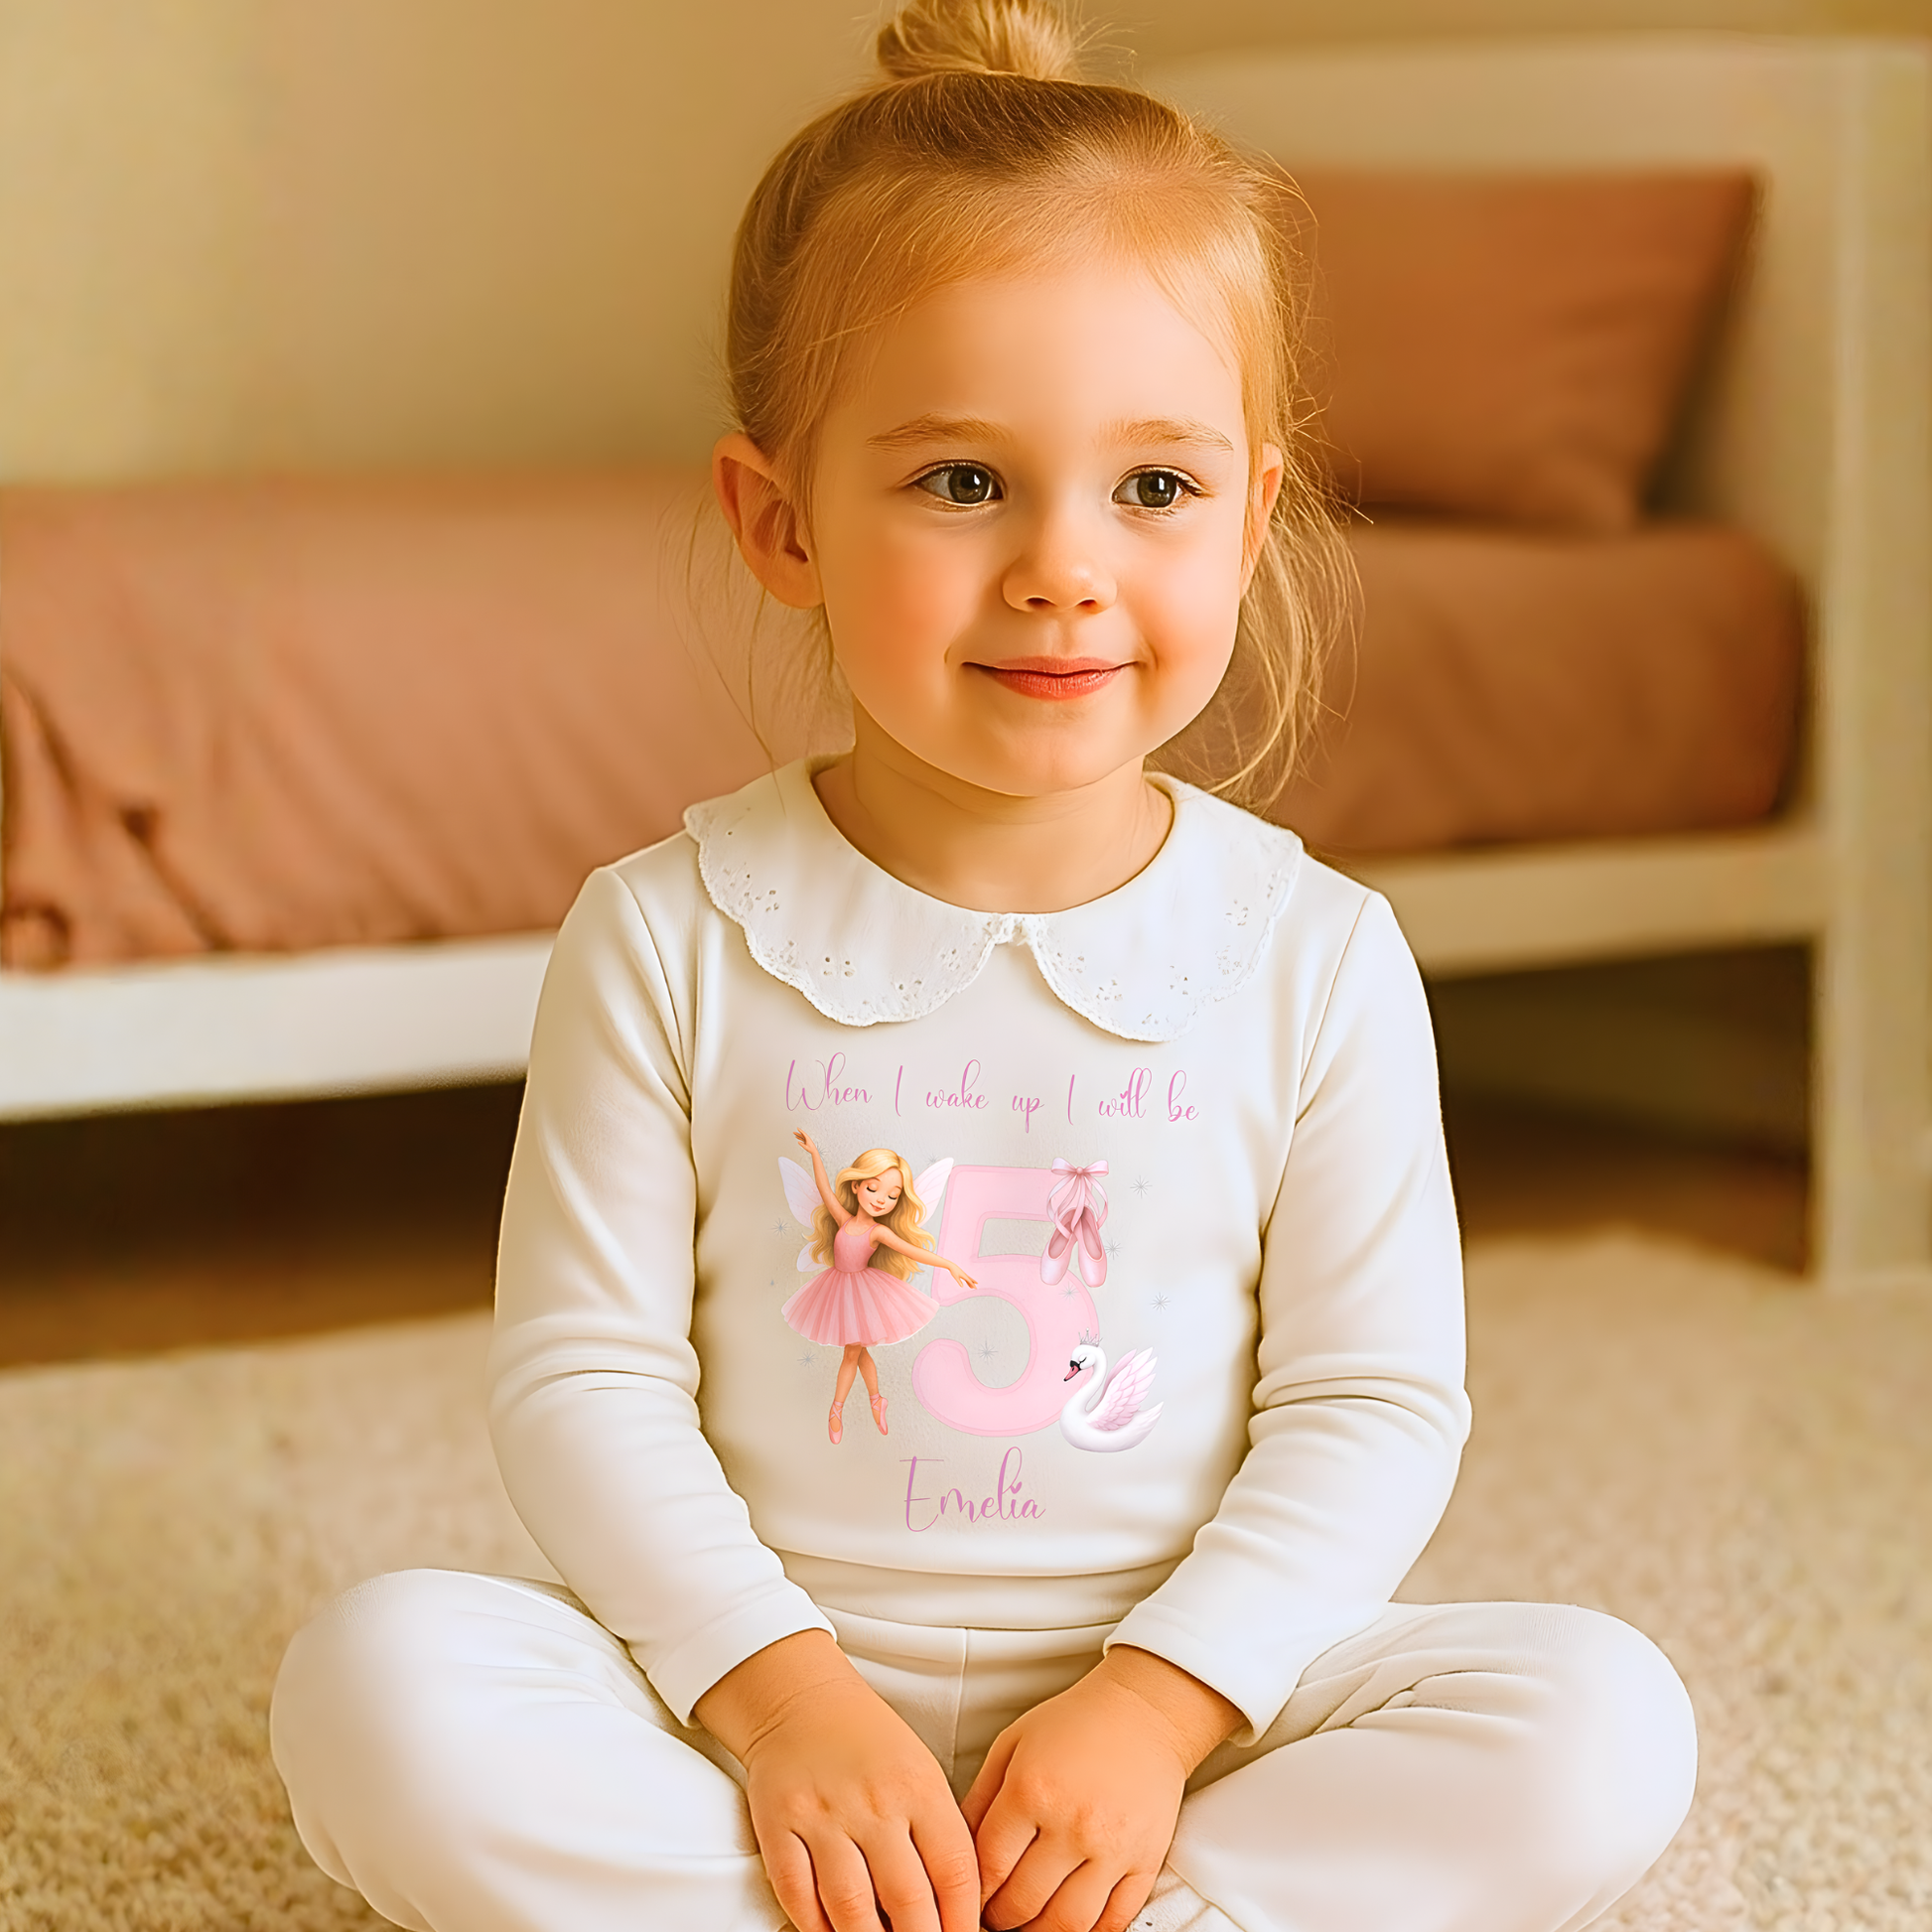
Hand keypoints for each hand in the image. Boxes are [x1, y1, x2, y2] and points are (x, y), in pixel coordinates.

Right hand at [695, 1632, 978, 1931]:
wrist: (802, 1699)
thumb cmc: (869, 1741)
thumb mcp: (921, 1772)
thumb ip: (939, 1835)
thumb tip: (953, 1909)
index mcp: (919, 1787)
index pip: (954, 1872)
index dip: (963, 1922)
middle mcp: (874, 1802)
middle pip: (907, 1900)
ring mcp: (823, 1815)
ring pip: (851, 1909)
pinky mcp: (779, 1825)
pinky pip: (798, 1896)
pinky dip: (816, 1927)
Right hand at [795, 1129, 819, 1154]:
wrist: (814, 1151)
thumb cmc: (811, 1149)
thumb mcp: (805, 1147)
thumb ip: (802, 1144)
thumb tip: (798, 1142)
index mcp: (808, 1138)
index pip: (803, 1133)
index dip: (800, 1130)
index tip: (797, 1128)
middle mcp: (807, 1138)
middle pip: (801, 1135)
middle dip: (797, 1133)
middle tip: (794, 1132)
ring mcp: (806, 1140)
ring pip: (801, 1137)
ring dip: (798, 1135)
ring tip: (794, 1134)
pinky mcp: (806, 1141)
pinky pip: (802, 1139)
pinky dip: (799, 1138)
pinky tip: (797, 1137)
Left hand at [943, 1258, 979, 1288]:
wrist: (952, 1266)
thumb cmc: (954, 1271)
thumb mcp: (956, 1277)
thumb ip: (959, 1282)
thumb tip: (962, 1286)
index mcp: (964, 1276)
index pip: (969, 1281)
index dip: (973, 1285)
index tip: (975, 1288)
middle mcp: (965, 1275)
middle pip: (970, 1280)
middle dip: (973, 1283)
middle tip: (976, 1287)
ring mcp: (964, 1275)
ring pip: (968, 1279)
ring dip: (970, 1283)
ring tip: (971, 1287)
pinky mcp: (962, 1274)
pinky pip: (966, 1278)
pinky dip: (967, 1281)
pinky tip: (967, 1283)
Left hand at [961, 1648, 1241, 1931]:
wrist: (1143, 1712)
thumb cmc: (1075, 1723)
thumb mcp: (1012, 1745)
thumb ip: (980, 1798)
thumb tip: (956, 1850)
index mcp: (1032, 1791)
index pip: (990, 1867)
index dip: (973, 1893)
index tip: (969, 1899)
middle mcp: (1073, 1823)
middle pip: (1023, 1903)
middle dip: (1000, 1918)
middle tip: (994, 1915)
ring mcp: (1113, 1847)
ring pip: (1067, 1923)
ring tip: (1027, 1924)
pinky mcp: (1145, 1861)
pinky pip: (1114, 1921)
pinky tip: (1068, 1922)